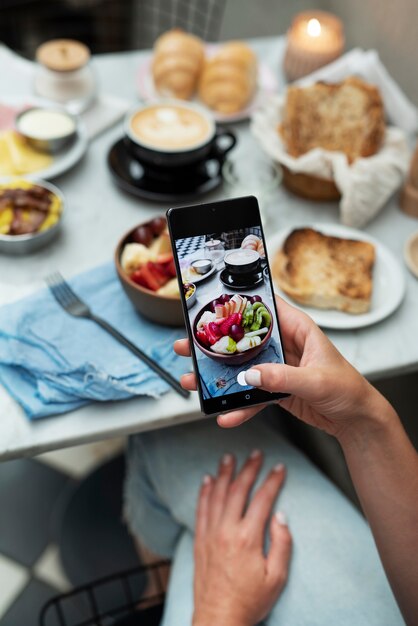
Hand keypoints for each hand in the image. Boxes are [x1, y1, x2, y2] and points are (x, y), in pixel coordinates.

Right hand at [174, 296, 393, 440]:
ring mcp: (277, 368)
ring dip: (217, 376)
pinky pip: (251, 395)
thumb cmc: (347, 389)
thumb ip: (282, 378)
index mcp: (298, 329)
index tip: (210, 305)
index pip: (265, 308)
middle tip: (188, 345)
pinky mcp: (275, 389)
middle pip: (243, 339)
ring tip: (192, 381)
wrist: (356, 420)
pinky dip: (238, 406)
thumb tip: (250, 375)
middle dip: (215, 343)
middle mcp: (284, 345)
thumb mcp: (316, 381)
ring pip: (241, 368)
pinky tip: (225, 415)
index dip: (239, 303)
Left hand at [193, 451, 290, 625]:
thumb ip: (282, 544)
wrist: (219, 618)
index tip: (279, 467)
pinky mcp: (199, 541)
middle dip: (248, 469)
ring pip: (216, 495)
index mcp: (247, 538)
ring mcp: (210, 534)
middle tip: (256, 454)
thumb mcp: (277, 578)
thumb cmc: (250, 601)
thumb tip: (281, 516)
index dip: (272, 480)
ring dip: (224, 473)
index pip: (262, 499)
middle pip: (238, 490)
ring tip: (229, 457)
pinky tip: (207, 479)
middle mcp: (226, 531)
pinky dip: (204, 491)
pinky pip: (201, 509)